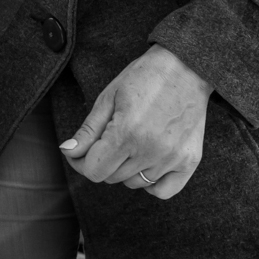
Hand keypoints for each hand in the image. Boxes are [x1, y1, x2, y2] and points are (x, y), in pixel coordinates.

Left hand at [60, 45, 212, 198]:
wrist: (185, 67)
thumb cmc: (143, 78)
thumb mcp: (108, 98)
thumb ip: (88, 130)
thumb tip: (68, 152)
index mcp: (127, 133)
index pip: (93, 170)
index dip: (80, 162)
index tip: (80, 151)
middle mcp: (151, 150)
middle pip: (111, 177)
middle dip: (102, 161)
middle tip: (108, 138)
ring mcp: (173, 158)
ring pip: (134, 183)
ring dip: (125, 169)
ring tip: (130, 142)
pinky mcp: (190, 162)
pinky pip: (163, 191)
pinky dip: (151, 183)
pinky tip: (146, 162)